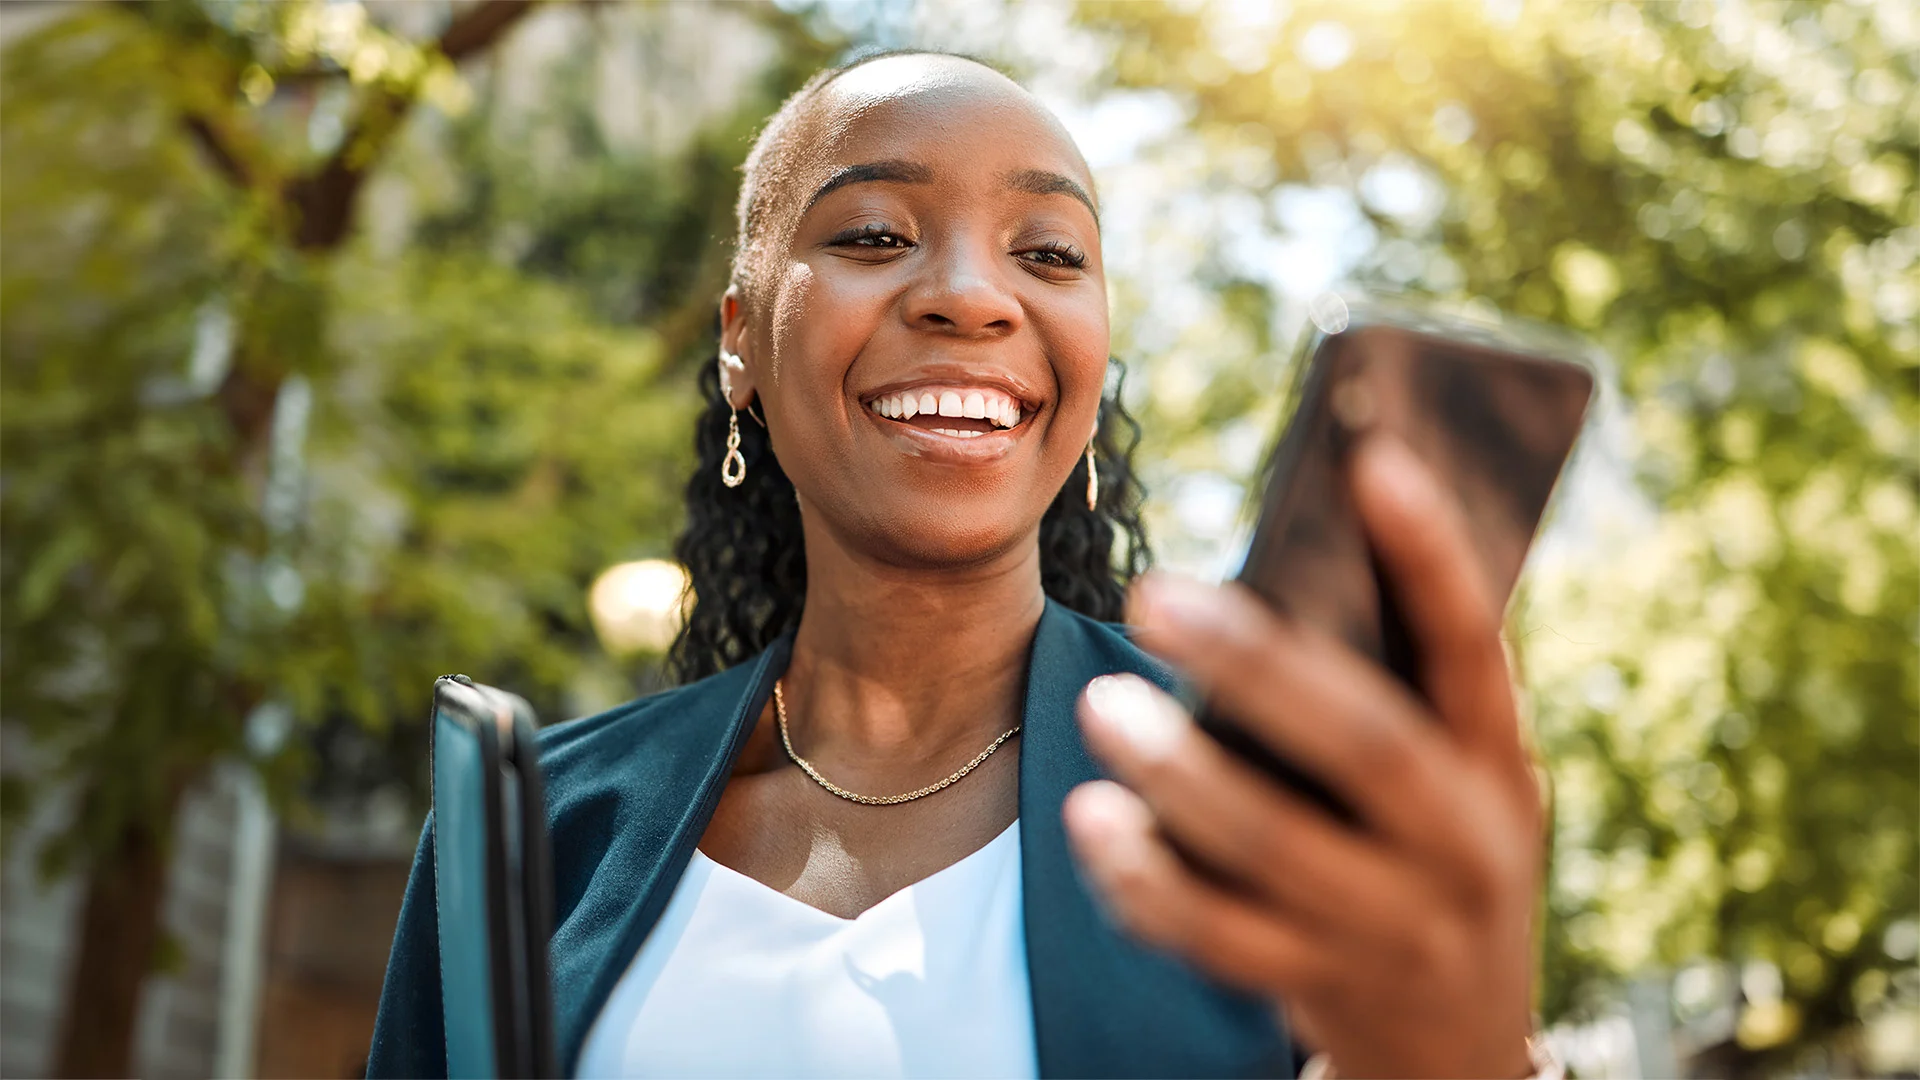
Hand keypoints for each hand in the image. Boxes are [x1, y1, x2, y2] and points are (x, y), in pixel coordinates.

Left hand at [1063, 436, 1542, 1078]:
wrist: (1459, 1057)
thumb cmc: (1432, 864)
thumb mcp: (1458, 785)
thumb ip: (1400, 697)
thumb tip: (1295, 565)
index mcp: (1498, 770)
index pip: (1473, 648)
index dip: (1430, 557)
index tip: (1372, 460)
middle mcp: (1463, 848)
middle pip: (1363, 745)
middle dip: (1258, 665)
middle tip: (1155, 593)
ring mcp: (1393, 928)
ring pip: (1275, 849)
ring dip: (1179, 773)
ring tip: (1100, 704)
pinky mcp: (1320, 989)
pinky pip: (1218, 937)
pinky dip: (1147, 878)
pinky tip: (1094, 819)